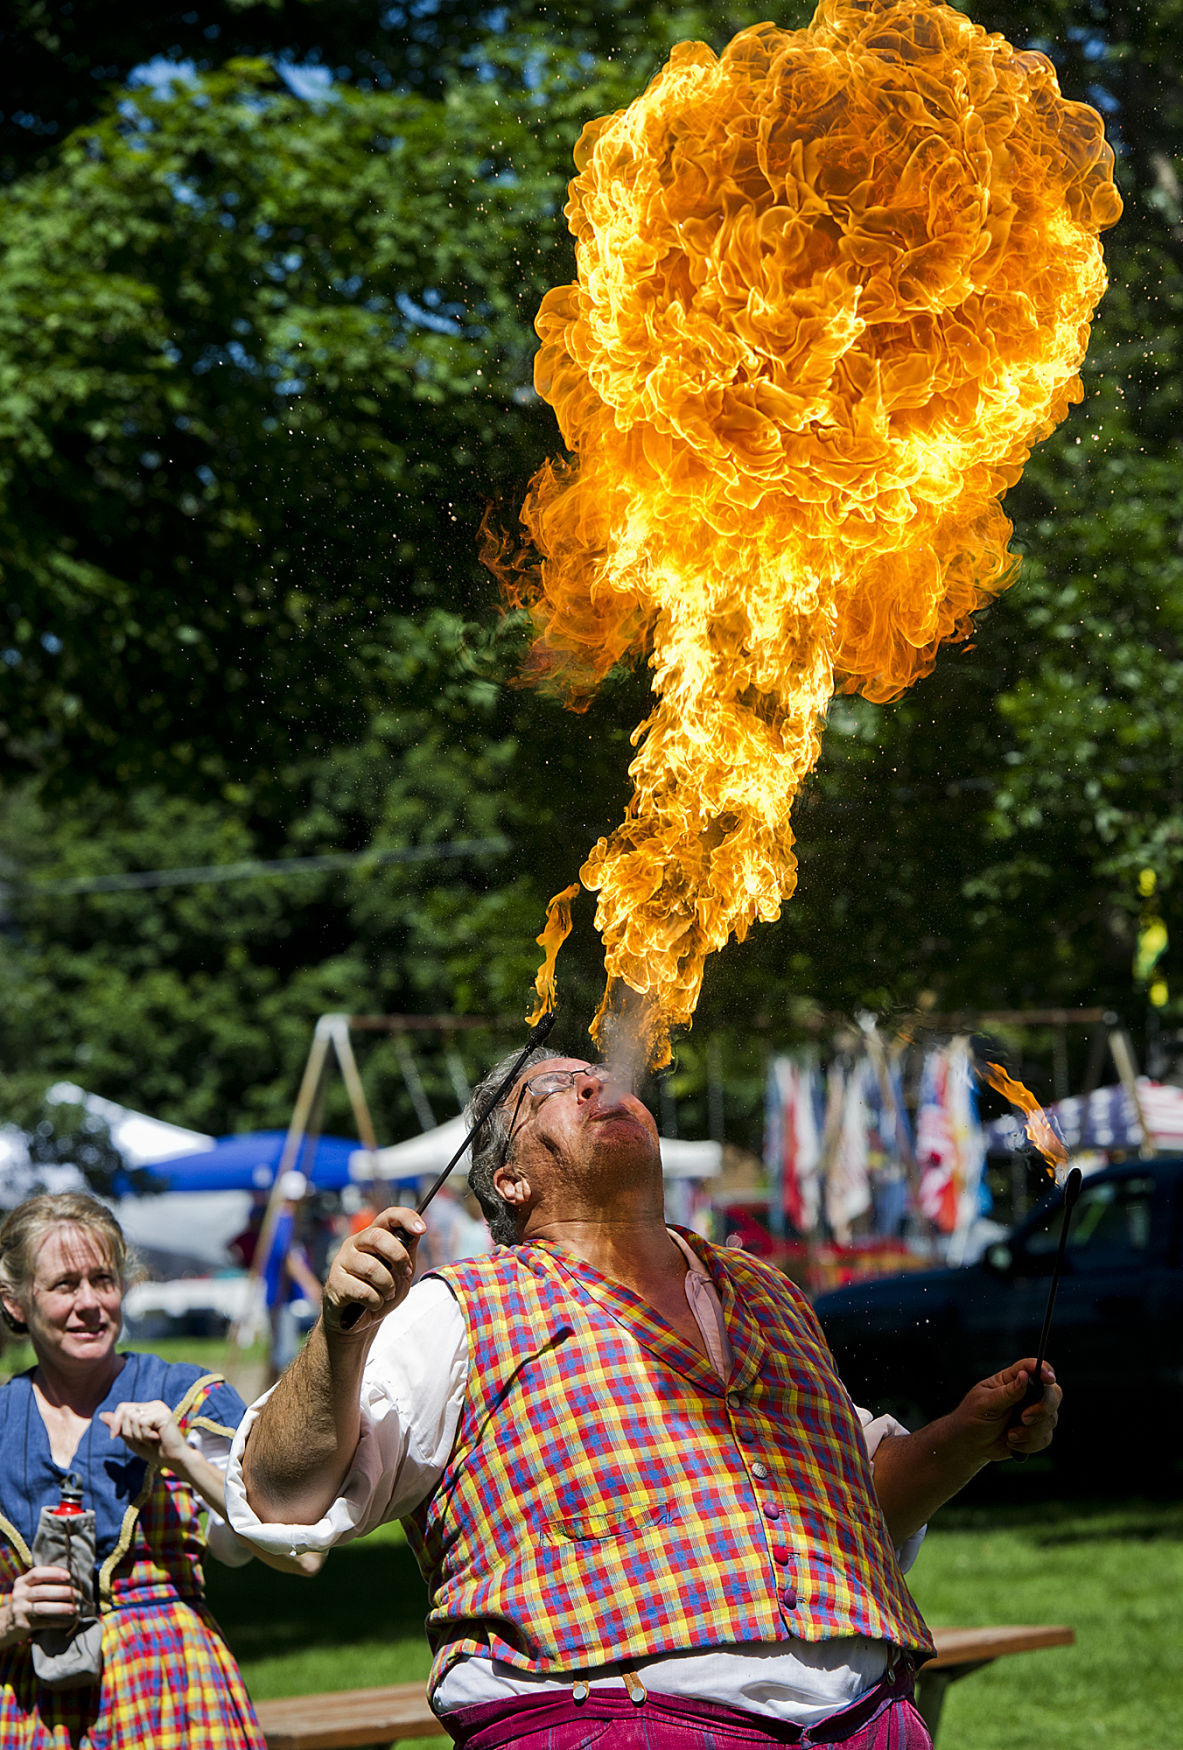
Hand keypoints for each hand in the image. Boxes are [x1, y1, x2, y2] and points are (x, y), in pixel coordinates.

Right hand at [2, 1567, 77, 1640]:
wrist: (8, 1623)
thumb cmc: (27, 1600)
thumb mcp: (28, 1588)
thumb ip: (43, 1581)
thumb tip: (72, 1578)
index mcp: (21, 1582)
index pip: (37, 1573)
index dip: (53, 1573)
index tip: (68, 1575)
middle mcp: (18, 1595)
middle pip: (42, 1591)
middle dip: (62, 1592)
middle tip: (77, 1593)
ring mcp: (19, 1610)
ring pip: (43, 1608)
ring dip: (61, 1608)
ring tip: (75, 1608)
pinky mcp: (23, 1625)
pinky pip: (44, 1623)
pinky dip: (59, 1622)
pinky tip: (70, 1621)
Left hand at [100, 1399, 188, 1469]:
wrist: (174, 1459)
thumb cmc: (155, 1451)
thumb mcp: (131, 1440)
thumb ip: (119, 1427)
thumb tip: (101, 1415)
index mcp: (147, 1408)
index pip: (122, 1407)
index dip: (115, 1422)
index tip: (114, 1437)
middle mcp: (153, 1405)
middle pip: (125, 1411)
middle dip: (126, 1431)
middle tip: (140, 1441)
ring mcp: (159, 1408)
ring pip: (132, 1417)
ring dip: (136, 1435)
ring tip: (149, 1440)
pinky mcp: (163, 1414)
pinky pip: (142, 1422)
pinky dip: (144, 1435)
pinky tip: (155, 1438)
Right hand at [322, 1206, 424, 1337]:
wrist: (359, 1321)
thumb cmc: (380, 1292)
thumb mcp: (401, 1272)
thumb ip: (407, 1252)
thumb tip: (416, 1233)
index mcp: (373, 1236)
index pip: (387, 1216)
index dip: (405, 1218)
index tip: (422, 1229)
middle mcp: (355, 1244)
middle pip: (377, 1236)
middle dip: (398, 1256)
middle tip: (405, 1272)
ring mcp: (342, 1261)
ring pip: (372, 1267)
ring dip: (387, 1286)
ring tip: (387, 1294)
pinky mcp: (335, 1282)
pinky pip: (363, 1291)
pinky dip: (376, 1301)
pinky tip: (373, 1304)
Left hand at [951, 1357, 1061, 1462]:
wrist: (971, 1445)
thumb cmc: (973, 1418)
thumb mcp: (986, 1403)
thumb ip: (1007, 1392)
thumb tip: (1024, 1376)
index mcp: (1010, 1379)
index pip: (1032, 1367)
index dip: (1044, 1370)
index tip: (1048, 1379)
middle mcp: (1026, 1394)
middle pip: (1053, 1392)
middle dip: (1043, 1408)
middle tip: (1024, 1418)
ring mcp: (1034, 1412)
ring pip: (1051, 1419)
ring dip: (1031, 1431)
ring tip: (1010, 1435)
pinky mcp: (1037, 1432)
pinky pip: (1046, 1437)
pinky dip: (1029, 1443)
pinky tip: (1012, 1443)